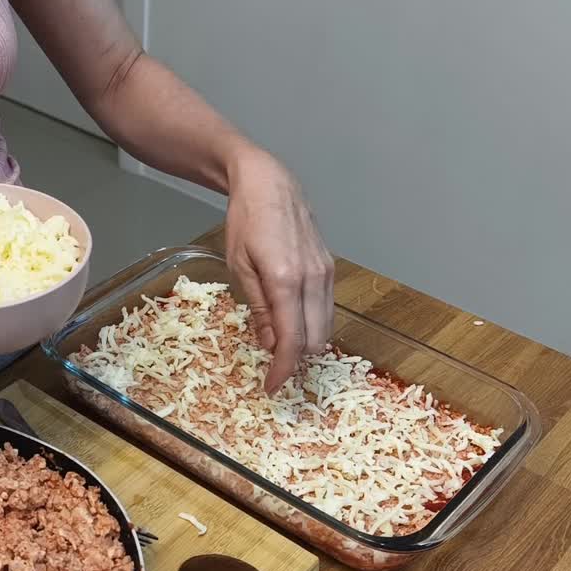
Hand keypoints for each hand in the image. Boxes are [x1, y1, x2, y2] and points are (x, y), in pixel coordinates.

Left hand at [224, 150, 334, 393]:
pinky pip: (327, 308)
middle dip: (296, 360)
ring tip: (281, 349)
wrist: (270, 184)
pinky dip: (313, 324)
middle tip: (273, 369)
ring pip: (326, 326)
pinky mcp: (331, 268)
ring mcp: (327, 273)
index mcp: (286, 280)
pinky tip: (293, 324)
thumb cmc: (246, 222)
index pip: (293, 340)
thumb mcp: (239, 267)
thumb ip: (258, 309)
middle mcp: (314, 279)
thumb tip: (269, 346)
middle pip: (316, 339)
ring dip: (307, 344)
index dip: (283, 370)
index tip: (272, 387)